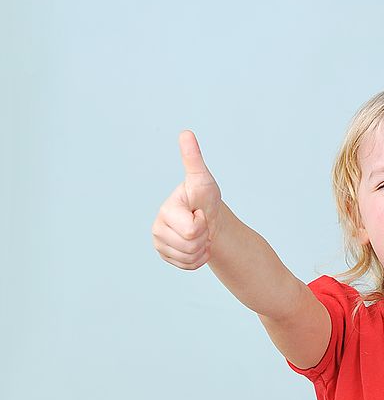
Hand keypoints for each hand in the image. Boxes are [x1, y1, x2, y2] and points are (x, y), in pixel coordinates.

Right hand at [151, 130, 223, 269]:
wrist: (210, 220)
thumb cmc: (206, 199)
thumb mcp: (202, 179)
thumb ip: (193, 159)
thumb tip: (186, 133)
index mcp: (166, 211)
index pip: (192, 230)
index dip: (202, 222)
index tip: (198, 211)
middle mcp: (157, 228)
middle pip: (191, 245)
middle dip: (203, 236)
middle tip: (201, 223)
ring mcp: (161, 244)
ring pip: (190, 257)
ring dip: (202, 247)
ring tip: (199, 233)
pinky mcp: (167, 257)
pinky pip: (189, 266)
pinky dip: (199, 258)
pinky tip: (197, 244)